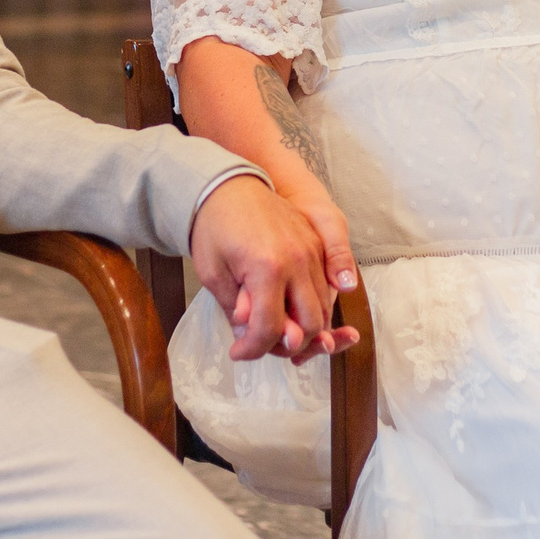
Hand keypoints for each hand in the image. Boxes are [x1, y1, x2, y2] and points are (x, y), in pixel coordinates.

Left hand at [190, 176, 359, 365]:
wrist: (228, 185)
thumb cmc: (214, 228)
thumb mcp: (214, 274)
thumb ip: (237, 310)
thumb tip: (253, 338)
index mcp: (268, 268)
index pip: (271, 329)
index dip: (254, 350)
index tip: (238, 353)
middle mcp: (298, 261)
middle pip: (310, 325)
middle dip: (289, 345)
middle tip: (263, 344)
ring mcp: (312, 252)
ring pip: (324, 309)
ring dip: (304, 328)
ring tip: (275, 328)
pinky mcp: (317, 245)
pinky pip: (326, 287)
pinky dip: (313, 306)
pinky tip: (290, 309)